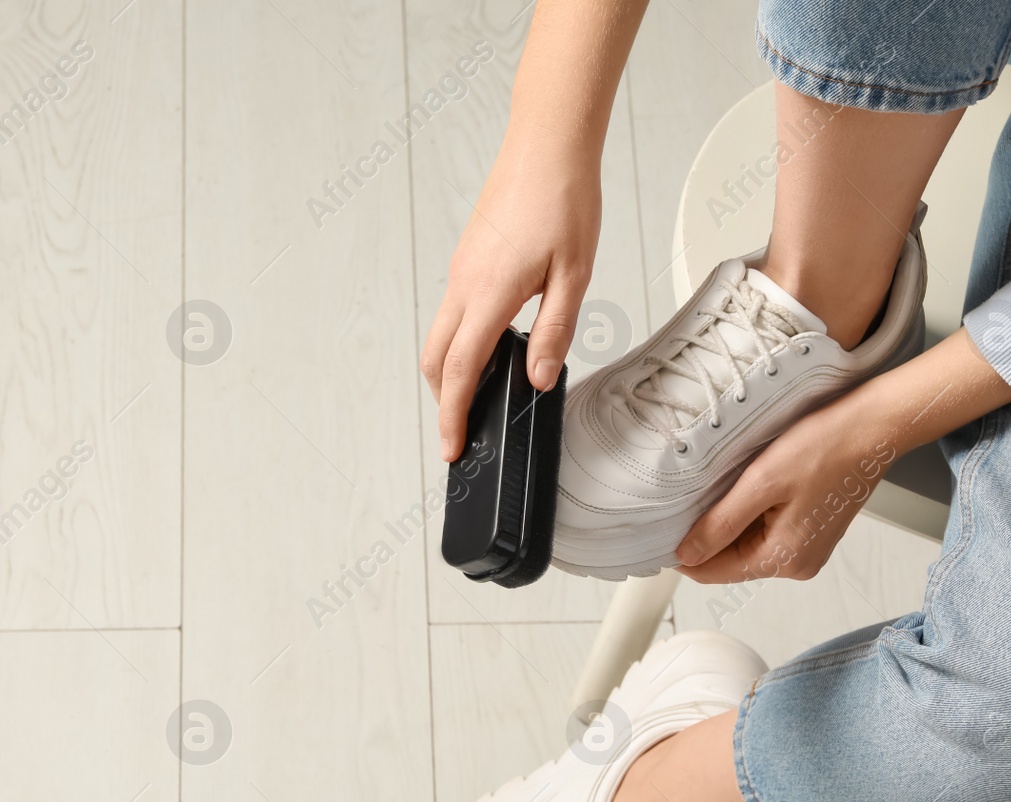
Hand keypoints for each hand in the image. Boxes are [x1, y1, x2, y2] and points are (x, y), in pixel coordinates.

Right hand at [421, 138, 600, 460]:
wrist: (548, 145)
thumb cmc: (563, 199)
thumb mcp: (573, 274)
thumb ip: (555, 331)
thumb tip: (539, 379)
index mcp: (488, 293)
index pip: (461, 371)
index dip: (453, 416)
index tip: (452, 448)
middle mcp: (464, 284)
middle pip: (437, 360)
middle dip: (444, 401)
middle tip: (464, 430)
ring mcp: (462, 271)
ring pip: (441, 336)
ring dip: (452, 372)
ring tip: (482, 395)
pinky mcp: (468, 260)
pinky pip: (453, 312)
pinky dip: (461, 342)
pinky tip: (494, 348)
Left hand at [674, 327, 1010, 583]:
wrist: (872, 426)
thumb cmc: (825, 447)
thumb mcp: (760, 484)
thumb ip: (720, 525)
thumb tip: (686, 555)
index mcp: (785, 559)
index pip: (714, 572)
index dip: (684, 552)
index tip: (662, 528)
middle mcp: (798, 563)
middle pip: (730, 561)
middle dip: (708, 534)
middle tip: (693, 496)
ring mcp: (807, 548)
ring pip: (747, 546)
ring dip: (729, 521)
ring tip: (725, 486)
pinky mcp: (811, 530)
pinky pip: (766, 532)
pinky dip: (750, 514)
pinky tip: (749, 488)